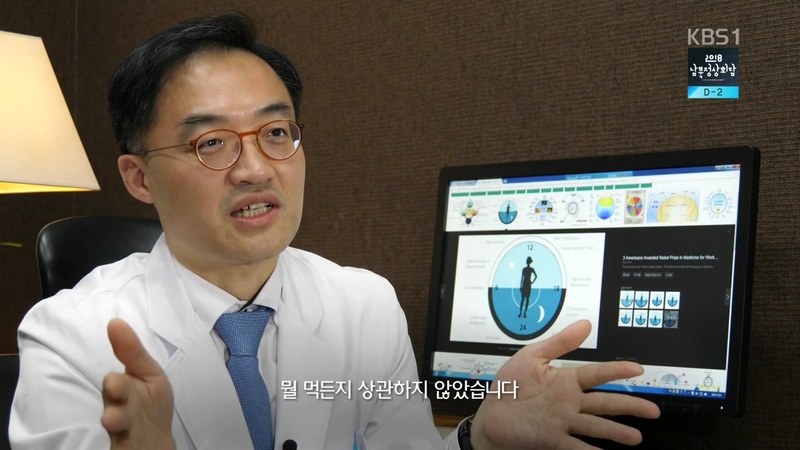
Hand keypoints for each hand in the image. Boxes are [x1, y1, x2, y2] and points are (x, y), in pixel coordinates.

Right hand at [101, 319, 175, 449]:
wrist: (152, 439)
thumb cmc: (150, 402)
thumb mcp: (149, 375)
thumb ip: (133, 352)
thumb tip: (114, 321)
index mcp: (123, 384)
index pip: (117, 374)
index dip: (120, 361)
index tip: (114, 331)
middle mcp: (117, 403)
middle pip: (114, 395)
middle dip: (115, 389)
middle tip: (114, 385)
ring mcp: (120, 423)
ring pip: (115, 420)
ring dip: (114, 419)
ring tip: (111, 419)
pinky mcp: (123, 440)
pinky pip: (121, 441)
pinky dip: (122, 439)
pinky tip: (117, 428)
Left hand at [469, 320, 659, 448]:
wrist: (491, 415)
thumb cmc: (510, 385)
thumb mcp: (531, 357)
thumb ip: (559, 343)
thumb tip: (585, 324)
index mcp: (566, 380)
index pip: (596, 374)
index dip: (616, 370)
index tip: (637, 368)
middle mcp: (569, 402)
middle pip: (604, 403)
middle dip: (629, 406)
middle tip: (653, 410)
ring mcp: (562, 422)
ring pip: (595, 426)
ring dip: (615, 432)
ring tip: (636, 437)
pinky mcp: (551, 439)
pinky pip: (573, 446)